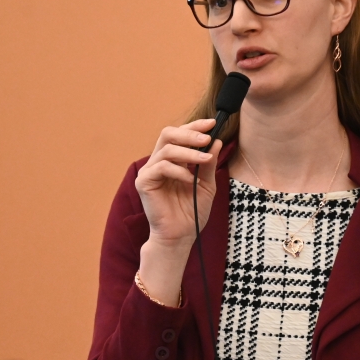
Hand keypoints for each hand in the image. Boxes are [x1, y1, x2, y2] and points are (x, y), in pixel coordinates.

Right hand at [134, 120, 220, 304]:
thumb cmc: (191, 212)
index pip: (179, 135)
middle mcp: (158, 163)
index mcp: (172, 161)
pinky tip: (190, 180)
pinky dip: (178, 171)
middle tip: (206, 138)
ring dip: (188, 152)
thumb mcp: (206, 185)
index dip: (195, 126)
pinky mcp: (143, 183)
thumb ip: (208, 164)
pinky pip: (160, 167)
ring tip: (205, 159)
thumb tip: (215, 141)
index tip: (213, 123)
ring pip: (166, 149)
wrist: (181, 236)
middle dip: (189, 133)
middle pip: (168, 134)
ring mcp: (149, 172)